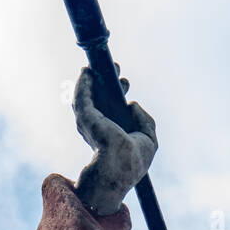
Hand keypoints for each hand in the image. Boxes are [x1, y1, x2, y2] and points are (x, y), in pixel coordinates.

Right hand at [73, 66, 157, 215]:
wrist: (121, 166)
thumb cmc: (135, 160)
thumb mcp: (149, 140)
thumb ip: (144, 121)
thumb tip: (131, 105)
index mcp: (114, 135)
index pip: (112, 112)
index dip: (118, 94)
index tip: (125, 83)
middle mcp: (100, 129)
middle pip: (100, 100)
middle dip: (107, 82)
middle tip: (115, 68)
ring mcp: (91, 123)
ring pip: (88, 96)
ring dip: (93, 79)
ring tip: (102, 64)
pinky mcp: (85, 118)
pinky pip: (81, 96)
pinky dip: (83, 83)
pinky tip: (87, 71)